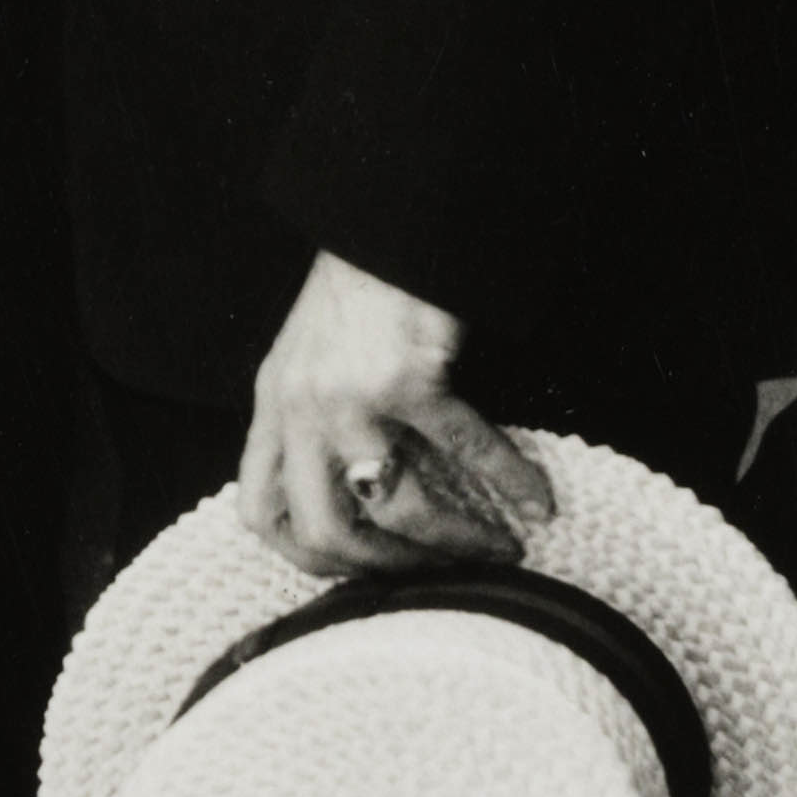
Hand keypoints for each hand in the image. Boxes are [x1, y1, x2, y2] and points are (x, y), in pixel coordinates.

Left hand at [235, 253, 548, 576]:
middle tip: (434, 576)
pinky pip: (467, 452)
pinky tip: (537, 499)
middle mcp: (301, 410)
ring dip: (454, 541)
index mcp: (273, 407)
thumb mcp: (304, 359)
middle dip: (387, 570)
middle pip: (325, 533)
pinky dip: (510, 482)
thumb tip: (352, 490)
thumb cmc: (356, 290)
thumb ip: (310, 419)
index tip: (354, 571)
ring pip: (396, 509)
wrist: (386, 221)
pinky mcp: (409, 379)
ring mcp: (351, 398)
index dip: (301, 557)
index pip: (259, 511)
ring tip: (497, 548)